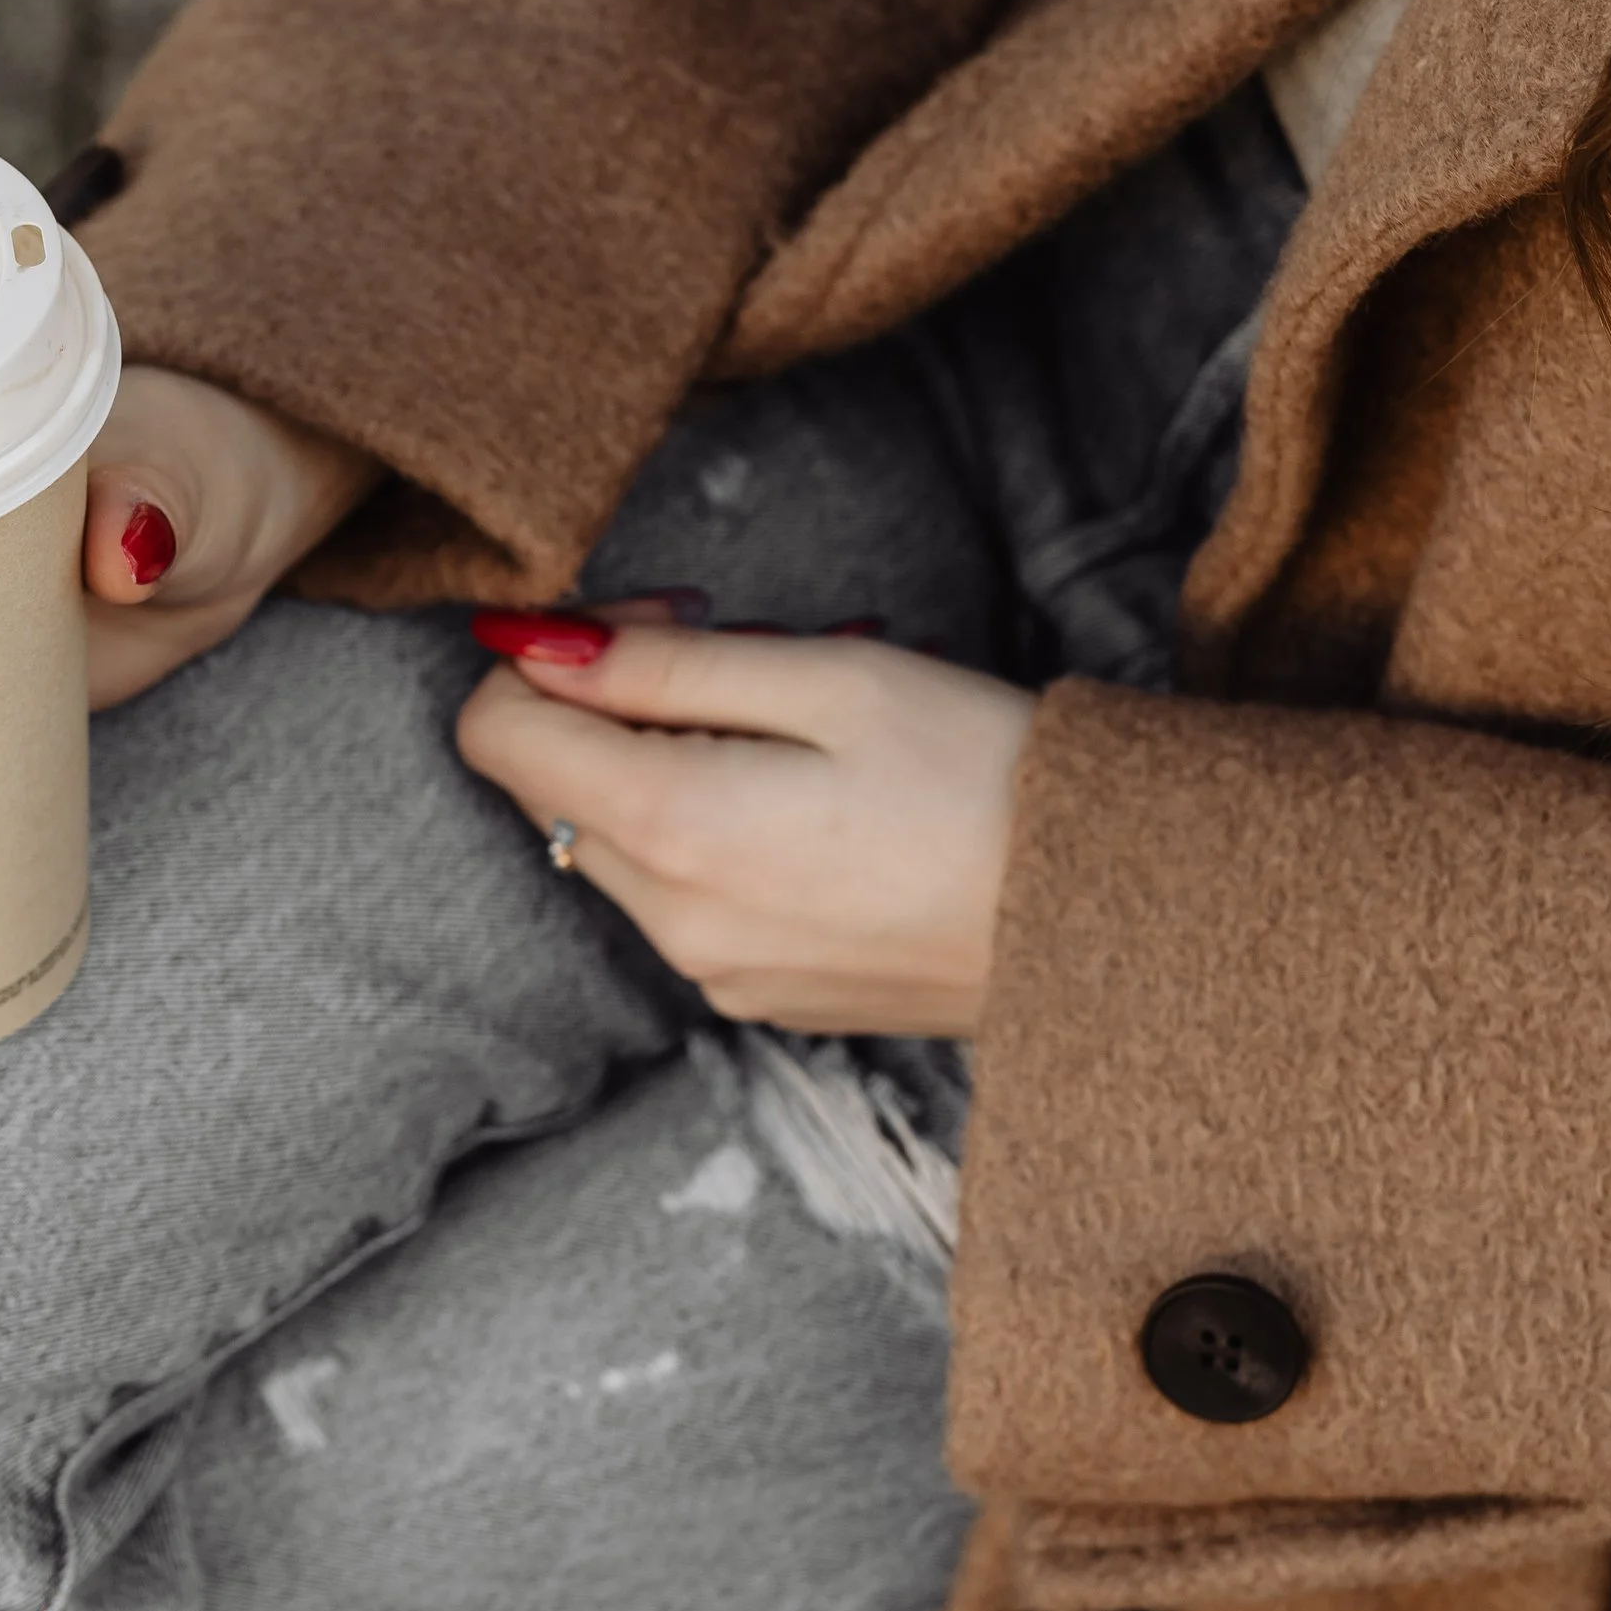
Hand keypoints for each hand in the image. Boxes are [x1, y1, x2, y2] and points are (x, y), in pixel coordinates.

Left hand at [456, 612, 1034, 1035]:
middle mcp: (671, 920)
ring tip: (804, 721)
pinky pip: (683, 894)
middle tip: (740, 641)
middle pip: (550, 785)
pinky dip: (716, 827)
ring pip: (616, 838)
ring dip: (670, 761)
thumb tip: (534, 647)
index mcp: (674, 829)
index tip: (656, 616)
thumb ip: (665, 663)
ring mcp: (713, 970)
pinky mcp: (758, 994)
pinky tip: (823, 796)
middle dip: (615, 700)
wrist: (1114, 922)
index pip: (495, 732)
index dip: (548, 652)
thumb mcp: (830, 677)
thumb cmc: (987, 777)